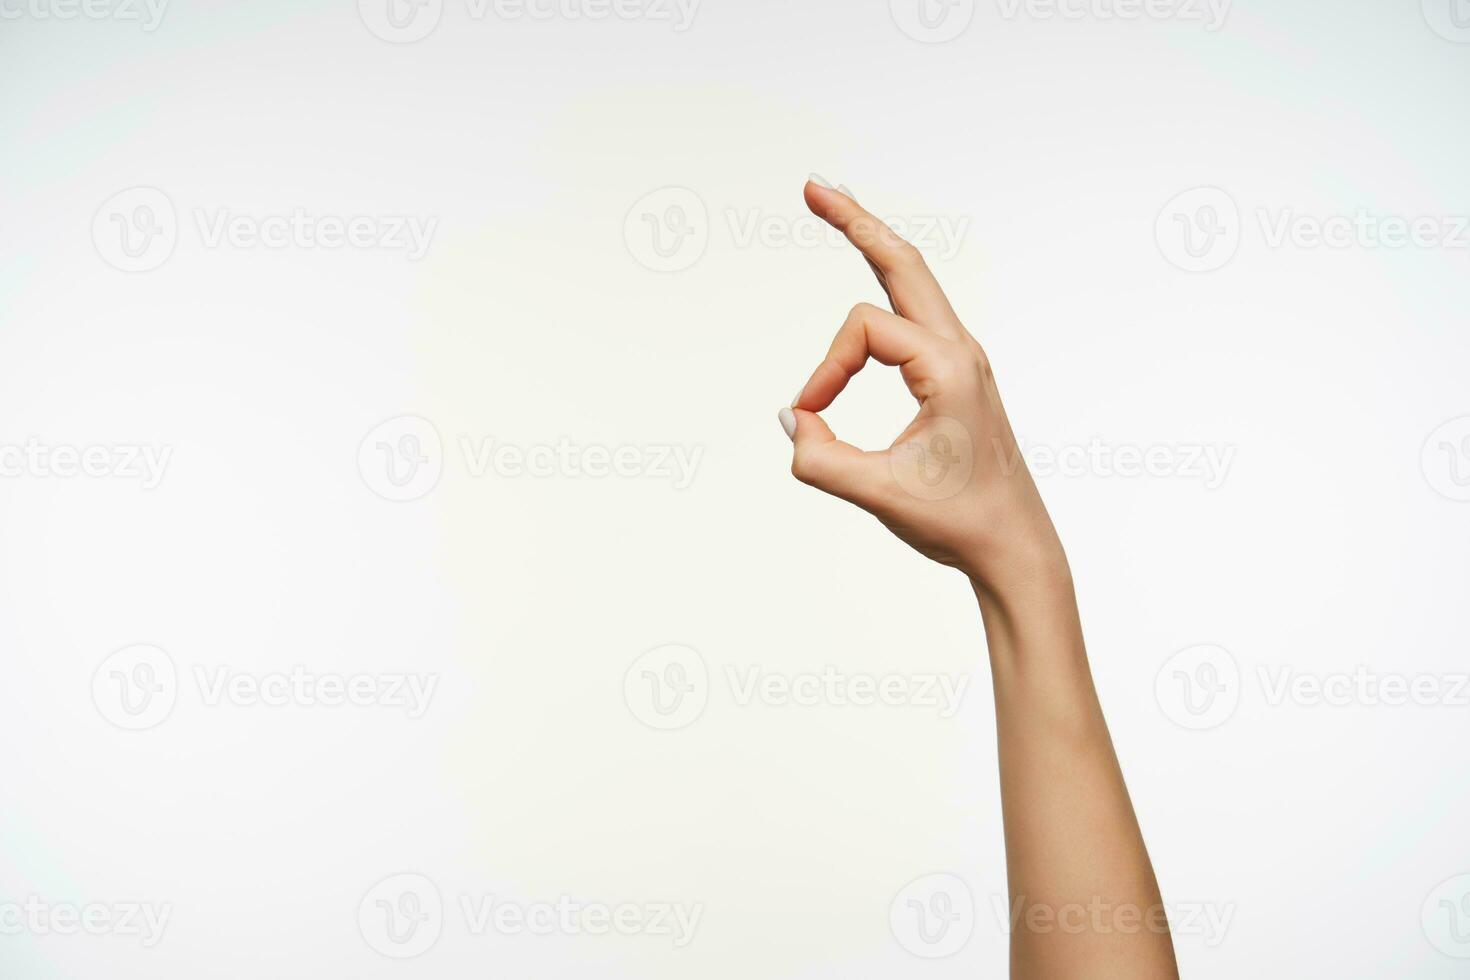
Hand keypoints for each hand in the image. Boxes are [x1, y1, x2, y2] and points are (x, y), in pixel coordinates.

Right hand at [781, 180, 1066, 594]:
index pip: (861, 333)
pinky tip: (874, 275)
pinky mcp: (958, 378)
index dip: (823, 370)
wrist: (1016, 547)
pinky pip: (917, 316)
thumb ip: (820, 458)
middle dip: (857, 222)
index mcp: (948, 366)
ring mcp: (964, 360)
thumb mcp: (879, 493)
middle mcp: (961, 351)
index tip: (810, 416)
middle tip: (814, 186)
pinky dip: (888, 287)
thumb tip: (794, 417)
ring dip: (874, 246)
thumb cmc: (960, 521)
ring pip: (914, 281)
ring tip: (837, 208)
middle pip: (903, 262)